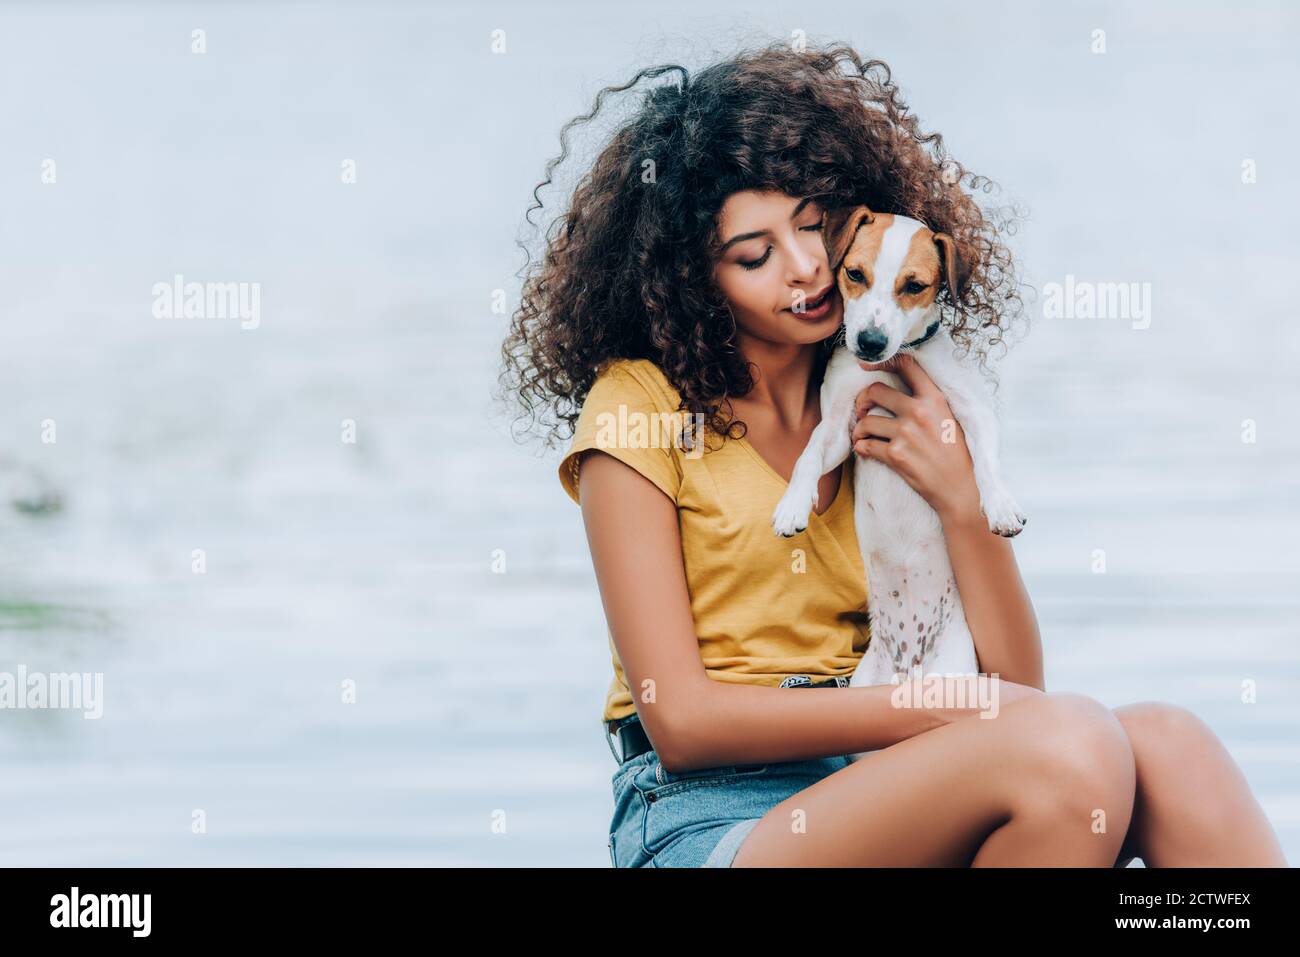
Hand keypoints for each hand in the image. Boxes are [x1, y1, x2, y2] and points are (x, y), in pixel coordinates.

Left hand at [851, 353, 980, 520]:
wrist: (960, 488)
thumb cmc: (956, 454)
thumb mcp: (949, 418)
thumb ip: (928, 401)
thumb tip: (901, 388)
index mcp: (934, 398)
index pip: (906, 366)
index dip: (881, 361)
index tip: (866, 365)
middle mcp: (918, 411)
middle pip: (875, 390)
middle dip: (862, 399)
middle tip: (861, 409)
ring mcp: (906, 433)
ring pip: (866, 421)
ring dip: (859, 429)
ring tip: (862, 435)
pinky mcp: (896, 455)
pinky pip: (865, 445)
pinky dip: (861, 447)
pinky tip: (864, 449)